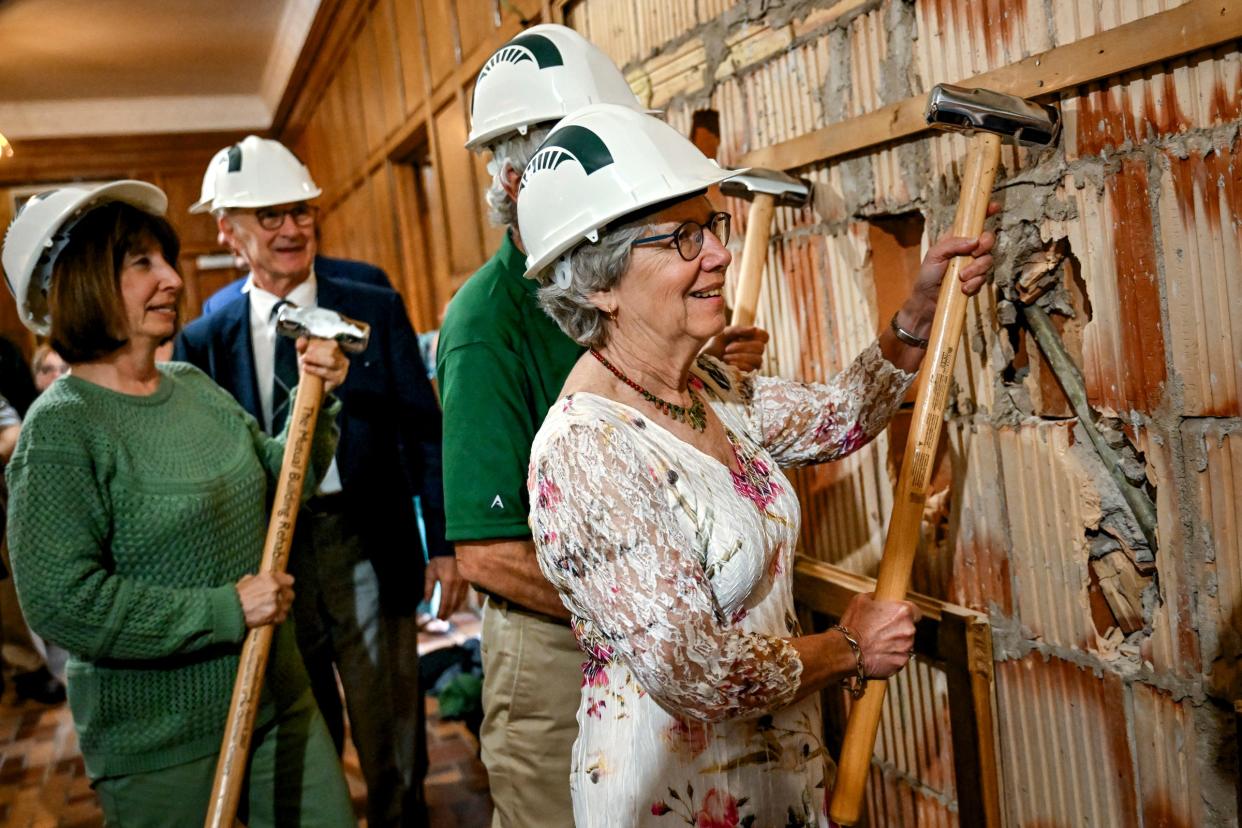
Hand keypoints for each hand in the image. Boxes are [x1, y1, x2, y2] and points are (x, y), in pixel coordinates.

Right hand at [236, 572, 294, 627]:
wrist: (228, 610)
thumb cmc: (235, 595)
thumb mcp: (248, 580)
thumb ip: (263, 580)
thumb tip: (270, 580)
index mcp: (270, 578)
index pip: (289, 580)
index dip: (286, 584)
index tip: (284, 587)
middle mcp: (275, 589)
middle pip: (290, 594)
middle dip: (284, 597)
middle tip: (278, 600)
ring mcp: (275, 603)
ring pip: (287, 606)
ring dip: (281, 607)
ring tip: (271, 608)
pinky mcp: (273, 615)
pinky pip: (282, 616)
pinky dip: (277, 617)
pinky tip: (269, 615)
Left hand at [295, 337, 348, 393]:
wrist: (313, 387)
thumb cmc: (311, 366)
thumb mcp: (305, 353)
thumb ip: (302, 345)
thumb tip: (301, 341)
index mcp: (336, 348)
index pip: (330, 343)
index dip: (316, 345)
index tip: (304, 349)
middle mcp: (342, 357)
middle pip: (332, 351)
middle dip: (315, 353)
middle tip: (303, 357)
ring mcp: (342, 369)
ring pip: (331, 361)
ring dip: (315, 360)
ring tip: (304, 362)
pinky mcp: (338, 378)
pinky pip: (328, 373)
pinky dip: (315, 370)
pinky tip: (307, 368)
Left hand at [425, 556, 467, 619]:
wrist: (452, 548)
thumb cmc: (439, 559)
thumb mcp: (430, 572)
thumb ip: (428, 587)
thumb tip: (427, 601)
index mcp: (448, 583)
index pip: (445, 602)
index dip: (442, 611)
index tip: (438, 618)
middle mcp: (457, 585)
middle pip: (454, 603)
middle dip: (448, 613)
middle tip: (443, 619)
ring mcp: (464, 583)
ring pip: (460, 600)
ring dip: (454, 609)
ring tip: (449, 614)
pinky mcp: (467, 580)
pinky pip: (464, 594)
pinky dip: (460, 602)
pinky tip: (456, 604)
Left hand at [701, 325, 769, 372]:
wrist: (705, 362)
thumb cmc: (714, 346)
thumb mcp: (724, 334)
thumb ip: (738, 330)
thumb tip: (754, 329)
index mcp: (751, 340)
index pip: (765, 336)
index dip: (758, 335)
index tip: (743, 335)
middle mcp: (754, 352)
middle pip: (760, 347)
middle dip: (743, 347)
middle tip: (727, 348)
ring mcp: (752, 364)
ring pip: (758, 359)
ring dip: (740, 356)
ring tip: (725, 356)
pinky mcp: (748, 375)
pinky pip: (751, 369)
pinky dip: (739, 364)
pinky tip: (728, 363)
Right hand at [838, 592, 920, 678]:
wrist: (847, 650)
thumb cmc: (854, 624)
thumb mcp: (860, 600)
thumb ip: (875, 597)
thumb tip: (878, 597)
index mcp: (903, 612)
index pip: (916, 611)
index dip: (906, 614)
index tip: (898, 617)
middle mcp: (909, 629)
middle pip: (909, 628)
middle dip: (898, 629)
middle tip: (882, 630)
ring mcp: (906, 647)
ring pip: (905, 643)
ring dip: (895, 643)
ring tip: (878, 643)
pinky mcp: (901, 662)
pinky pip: (899, 657)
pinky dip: (891, 656)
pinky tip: (878, 653)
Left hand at [901, 202, 999, 333]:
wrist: (927, 304)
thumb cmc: (927, 276)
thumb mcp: (934, 255)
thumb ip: (953, 244)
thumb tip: (975, 240)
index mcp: (956, 240)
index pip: (973, 223)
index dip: (985, 213)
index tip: (994, 207)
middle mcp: (967, 251)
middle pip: (988, 240)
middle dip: (984, 246)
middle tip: (974, 254)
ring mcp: (973, 266)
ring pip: (988, 261)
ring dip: (976, 270)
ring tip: (961, 278)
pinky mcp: (976, 281)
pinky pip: (984, 279)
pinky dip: (974, 284)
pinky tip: (963, 290)